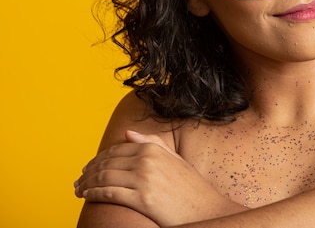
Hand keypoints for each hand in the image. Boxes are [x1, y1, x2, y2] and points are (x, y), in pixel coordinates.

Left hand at [74, 130, 244, 225]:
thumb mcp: (175, 159)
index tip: (88, 168)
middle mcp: (148, 160)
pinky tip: (87, 197)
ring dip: (86, 184)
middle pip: (107, 163)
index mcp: (154, 148)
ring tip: (78, 190)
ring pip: (104, 178)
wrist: (206, 209)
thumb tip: (128, 133)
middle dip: (88, 172)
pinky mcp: (142, 198)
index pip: (116, 150)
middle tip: (78, 181)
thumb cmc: (191, 188)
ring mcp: (145, 179)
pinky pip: (110, 194)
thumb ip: (153, 143)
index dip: (98, 159)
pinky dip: (94, 194)